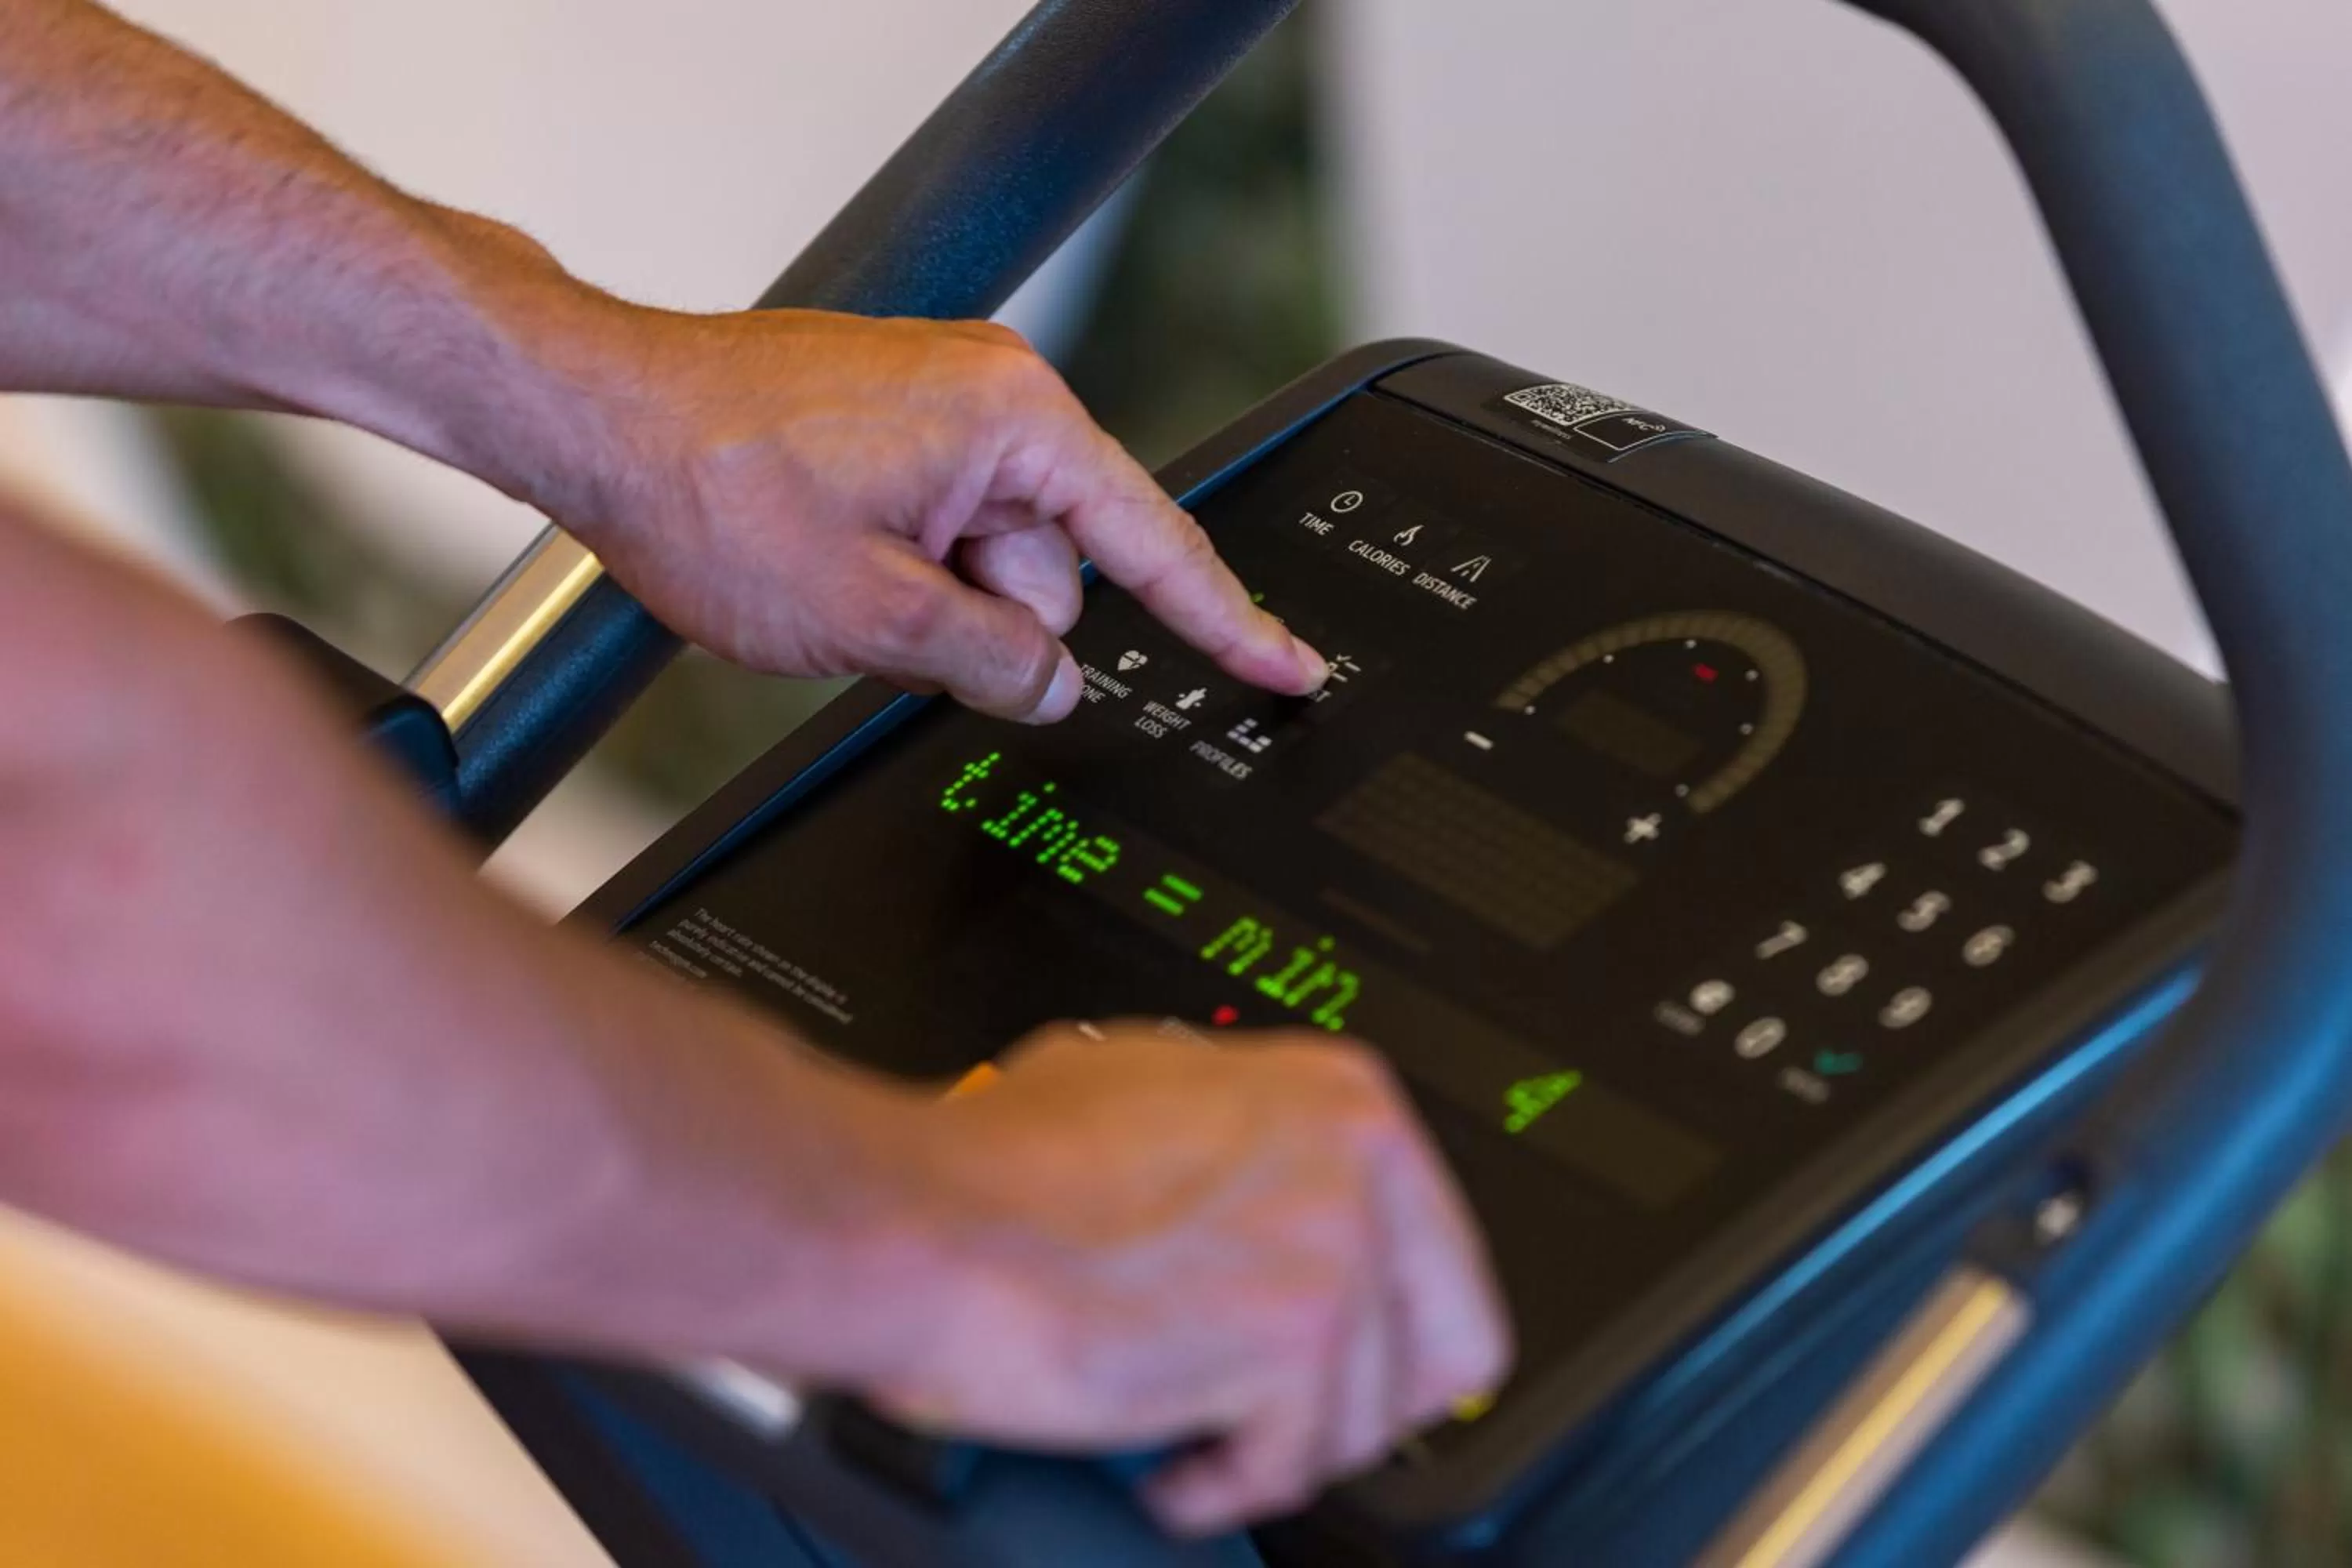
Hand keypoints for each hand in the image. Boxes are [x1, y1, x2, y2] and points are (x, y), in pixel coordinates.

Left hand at [516, 307, 1326, 721]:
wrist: (591, 416)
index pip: (1153, 544)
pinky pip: (937, 533)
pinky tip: (822, 559)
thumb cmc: (706, 480)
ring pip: (986, 565)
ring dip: (924, 601)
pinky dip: (895, 570)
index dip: (1227, 622)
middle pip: (1054, 570)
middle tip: (877, 610)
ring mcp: (939, 409)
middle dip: (982, 618)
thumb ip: (991, 661)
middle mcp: (990, 397)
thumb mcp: (870, 613)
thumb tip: (1053, 686)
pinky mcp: (893, 429)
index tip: (1289, 667)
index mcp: (1013, 419)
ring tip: (827, 574)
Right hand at [874, 1023, 1511, 1536]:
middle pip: (1447, 1347)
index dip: (1384, 1327)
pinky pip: (1288, 1469)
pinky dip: (1218, 1489)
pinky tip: (1164, 1463)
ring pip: (1360, 1422)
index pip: (1446, 1251)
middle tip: (1284, 1415)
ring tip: (1186, 1432)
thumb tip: (1256, 1176)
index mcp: (1342, 1097)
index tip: (1342, 1359)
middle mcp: (1357, 1164)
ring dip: (1267, 1446)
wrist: (921, 1222)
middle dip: (1360, 1402)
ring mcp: (1332, 1254)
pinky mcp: (1289, 1347)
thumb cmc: (995, 1162)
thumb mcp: (1151, 1086)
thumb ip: (1243, 1131)